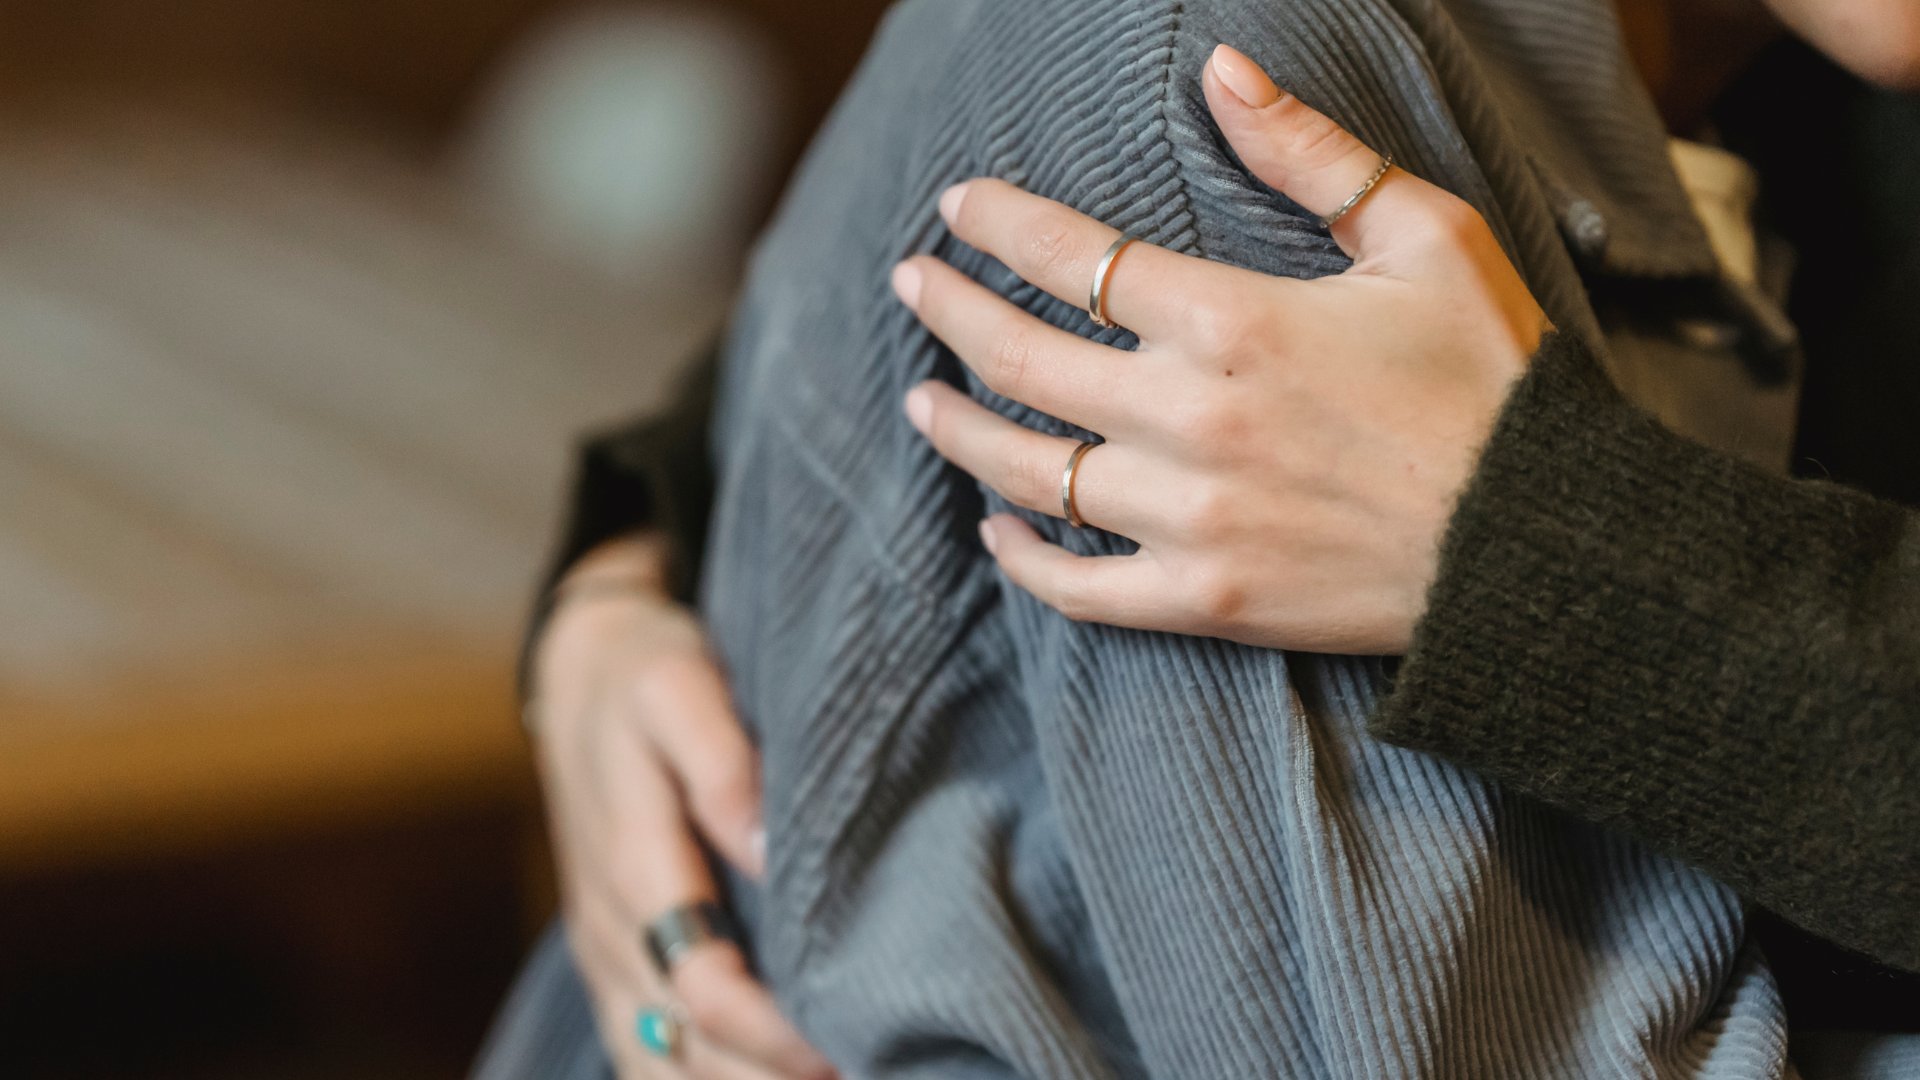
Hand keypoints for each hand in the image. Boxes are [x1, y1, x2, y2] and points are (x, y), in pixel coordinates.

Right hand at [530, 533, 834, 1079]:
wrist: (580, 675)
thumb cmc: (646, 675)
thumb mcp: (678, 687)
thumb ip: (721, 765)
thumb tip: (769, 849)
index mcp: (633, 867)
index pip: (706, 988)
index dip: (779, 1034)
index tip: (854, 1044)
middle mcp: (612, 933)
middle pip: (689, 1052)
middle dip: (775, 1078)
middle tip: (872, 1068)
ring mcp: (607, 960)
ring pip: (664, 1071)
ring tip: (835, 1078)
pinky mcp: (615, 969)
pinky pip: (645, 1060)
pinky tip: (774, 1079)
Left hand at [891, 44, 1547, 654]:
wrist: (1542, 546)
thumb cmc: (1492, 382)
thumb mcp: (1424, 239)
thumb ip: (1310, 155)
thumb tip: (1220, 69)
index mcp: (1234, 320)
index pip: (1073, 258)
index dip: (1000, 226)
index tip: (957, 208)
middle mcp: (1191, 418)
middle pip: (1022, 357)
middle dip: (949, 312)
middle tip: (911, 285)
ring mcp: (1190, 517)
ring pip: (1030, 470)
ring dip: (961, 429)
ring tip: (921, 399)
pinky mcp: (1206, 599)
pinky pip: (1079, 587)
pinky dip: (1023, 558)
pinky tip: (997, 529)